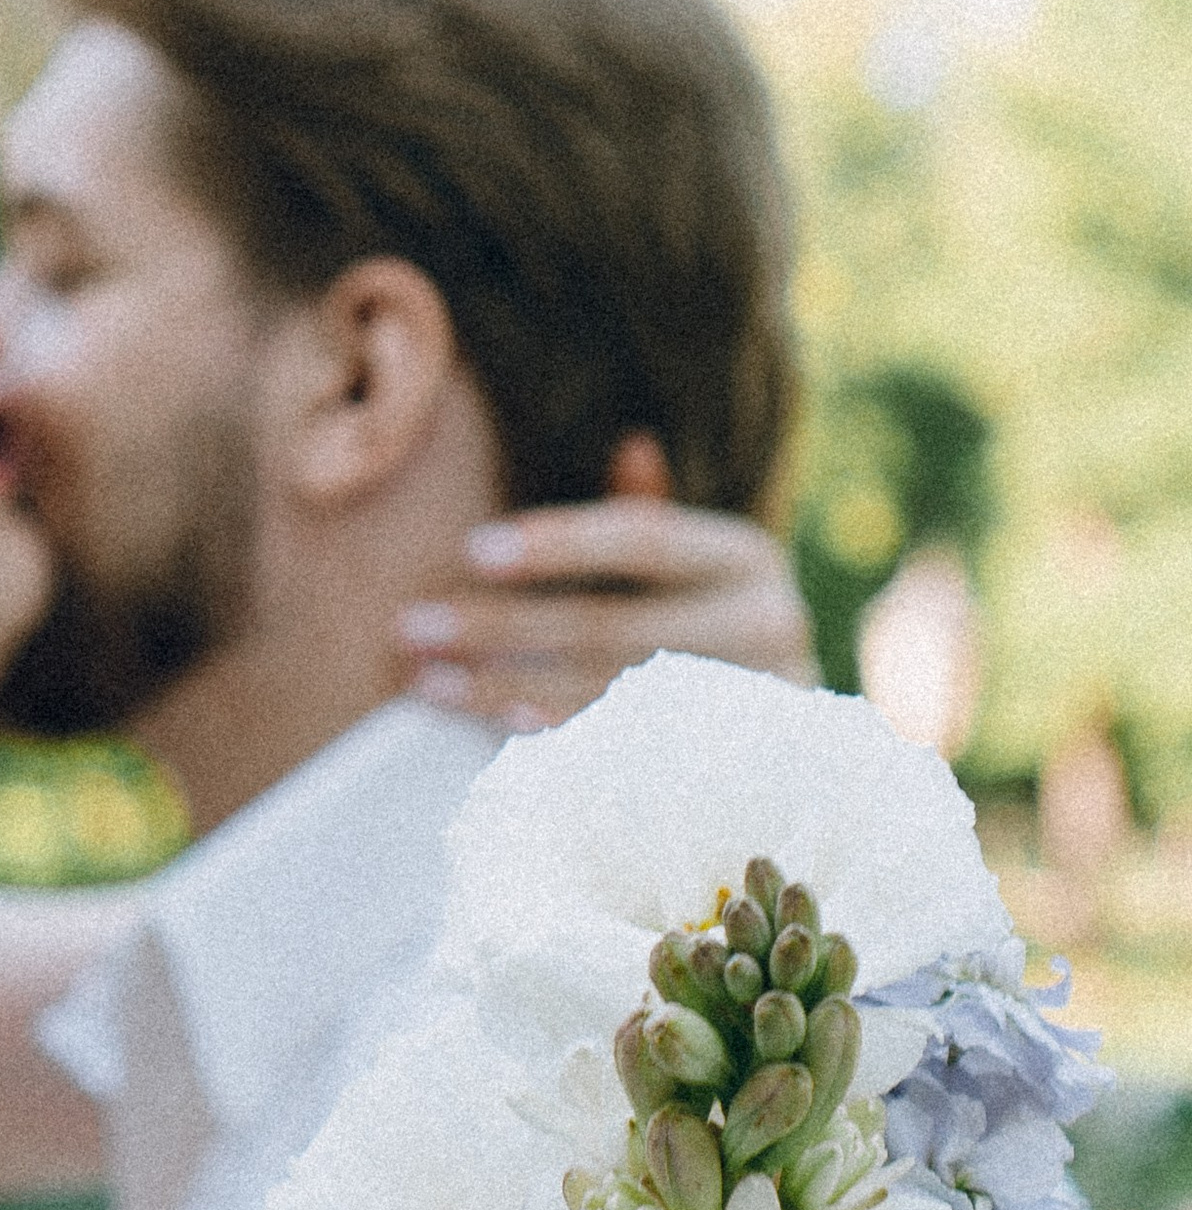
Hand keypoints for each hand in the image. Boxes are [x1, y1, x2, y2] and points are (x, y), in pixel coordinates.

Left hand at [397, 438, 813, 730]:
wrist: (796, 736)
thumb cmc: (713, 623)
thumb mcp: (695, 564)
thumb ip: (652, 515)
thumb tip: (633, 443)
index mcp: (747, 557)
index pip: (643, 540)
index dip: (558, 543)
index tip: (472, 550)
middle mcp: (764, 625)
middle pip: (609, 625)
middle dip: (500, 628)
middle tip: (412, 627)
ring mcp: (748, 704)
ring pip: (603, 692)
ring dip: (502, 688)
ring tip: (423, 682)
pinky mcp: (724, 766)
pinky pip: (621, 751)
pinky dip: (554, 736)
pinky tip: (493, 724)